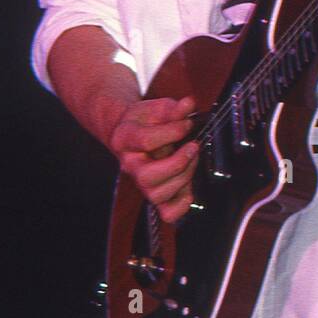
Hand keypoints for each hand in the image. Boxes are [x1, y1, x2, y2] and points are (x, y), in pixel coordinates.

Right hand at [105, 94, 199, 223]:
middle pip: (147, 177)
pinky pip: (167, 213)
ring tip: (191, 160)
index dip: (172, 132)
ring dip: (182, 178)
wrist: (131, 132)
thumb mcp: (156, 108)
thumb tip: (189, 105)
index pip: (145, 141)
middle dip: (177, 163)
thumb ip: (173, 108)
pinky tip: (189, 187)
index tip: (187, 124)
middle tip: (192, 147)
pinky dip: (182, 204)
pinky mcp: (156, 194)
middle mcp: (130, 165)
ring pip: (157, 195)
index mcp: (125, 139)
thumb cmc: (145, 121)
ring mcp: (141, 183)